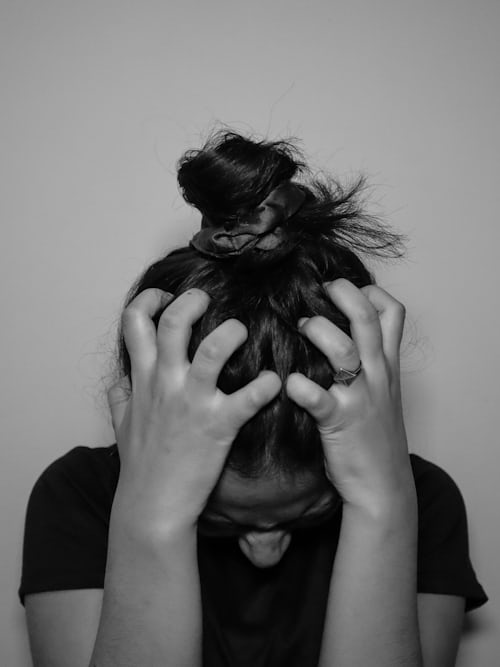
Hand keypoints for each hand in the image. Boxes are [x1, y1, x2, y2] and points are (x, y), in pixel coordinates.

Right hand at [108, 287, 281, 534]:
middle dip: (192, 301)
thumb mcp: (121, 425)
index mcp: (144, 379)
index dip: (150, 299)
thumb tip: (117, 381)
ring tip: (241, 331)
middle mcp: (166, 384)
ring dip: (231, 333)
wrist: (152, 506)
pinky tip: (273, 381)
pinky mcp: (219, 426)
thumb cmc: (140, 466)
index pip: (135, 322)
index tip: (166, 298)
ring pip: (212, 350)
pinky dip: (266, 385)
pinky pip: (248, 397)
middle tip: (209, 301)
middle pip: (174, 323)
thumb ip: (120, 396)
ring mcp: (193, 403)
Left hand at [286, 279, 414, 511]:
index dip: (371, 291)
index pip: (393, 313)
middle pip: (367, 320)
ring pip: (345, 350)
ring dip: (320, 331)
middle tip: (321, 289)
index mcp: (387, 366)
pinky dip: (301, 387)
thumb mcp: (383, 393)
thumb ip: (368, 363)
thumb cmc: (375, 437)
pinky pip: (319, 398)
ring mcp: (359, 397)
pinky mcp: (339, 422)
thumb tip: (341, 334)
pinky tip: (288, 382)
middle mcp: (377, 375)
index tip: (347, 289)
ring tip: (302, 326)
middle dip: (344, 294)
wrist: (384, 486)